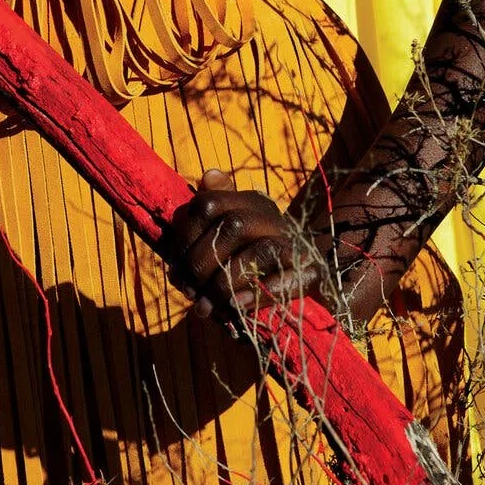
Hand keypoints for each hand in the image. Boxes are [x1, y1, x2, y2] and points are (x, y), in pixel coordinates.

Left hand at [164, 169, 334, 326]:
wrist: (304, 271)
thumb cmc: (252, 251)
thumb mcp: (228, 228)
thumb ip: (210, 208)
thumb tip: (210, 176)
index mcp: (250, 201)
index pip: (209, 204)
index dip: (185, 236)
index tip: (173, 266)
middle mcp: (273, 217)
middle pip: (234, 227)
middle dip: (202, 263)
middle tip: (187, 291)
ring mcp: (295, 242)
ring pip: (260, 252)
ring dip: (225, 282)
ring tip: (204, 308)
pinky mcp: (311, 271)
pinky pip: (289, 280)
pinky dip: (258, 294)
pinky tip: (234, 308)